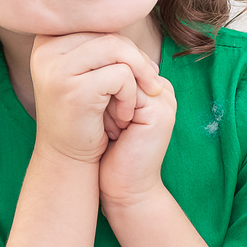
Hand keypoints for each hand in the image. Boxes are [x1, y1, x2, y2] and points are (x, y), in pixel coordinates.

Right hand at [30, 33, 163, 163]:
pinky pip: (121, 75)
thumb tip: (129, 9)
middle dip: (138, 60)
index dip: (126, 44)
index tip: (141, 69)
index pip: (98, 22)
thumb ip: (100, 42)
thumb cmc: (85, 113)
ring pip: (117, 49)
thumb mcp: (88, 70)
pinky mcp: (72, 89)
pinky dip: (131, 95)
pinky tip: (124, 116)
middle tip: (149, 86)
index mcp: (47, 38)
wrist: (68, 158)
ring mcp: (55, 68)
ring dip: (139, 76)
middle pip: (110, 34)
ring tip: (137, 100)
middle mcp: (45, 48)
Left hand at [99, 74, 175, 211]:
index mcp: (149, 86)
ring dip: (105, 101)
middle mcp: (160, 88)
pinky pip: (128, 91)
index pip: (118, 63)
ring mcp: (163, 99)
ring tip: (107, 128)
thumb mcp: (105, 111)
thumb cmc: (109, 152)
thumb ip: (107, 84)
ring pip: (122, 77)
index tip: (94, 112)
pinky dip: (112, 110)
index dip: (98, 83)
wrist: (123, 188)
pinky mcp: (160, 112)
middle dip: (101, 92)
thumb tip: (82, 58)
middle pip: (120, 67)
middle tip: (102, 123)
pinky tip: (113, 131)